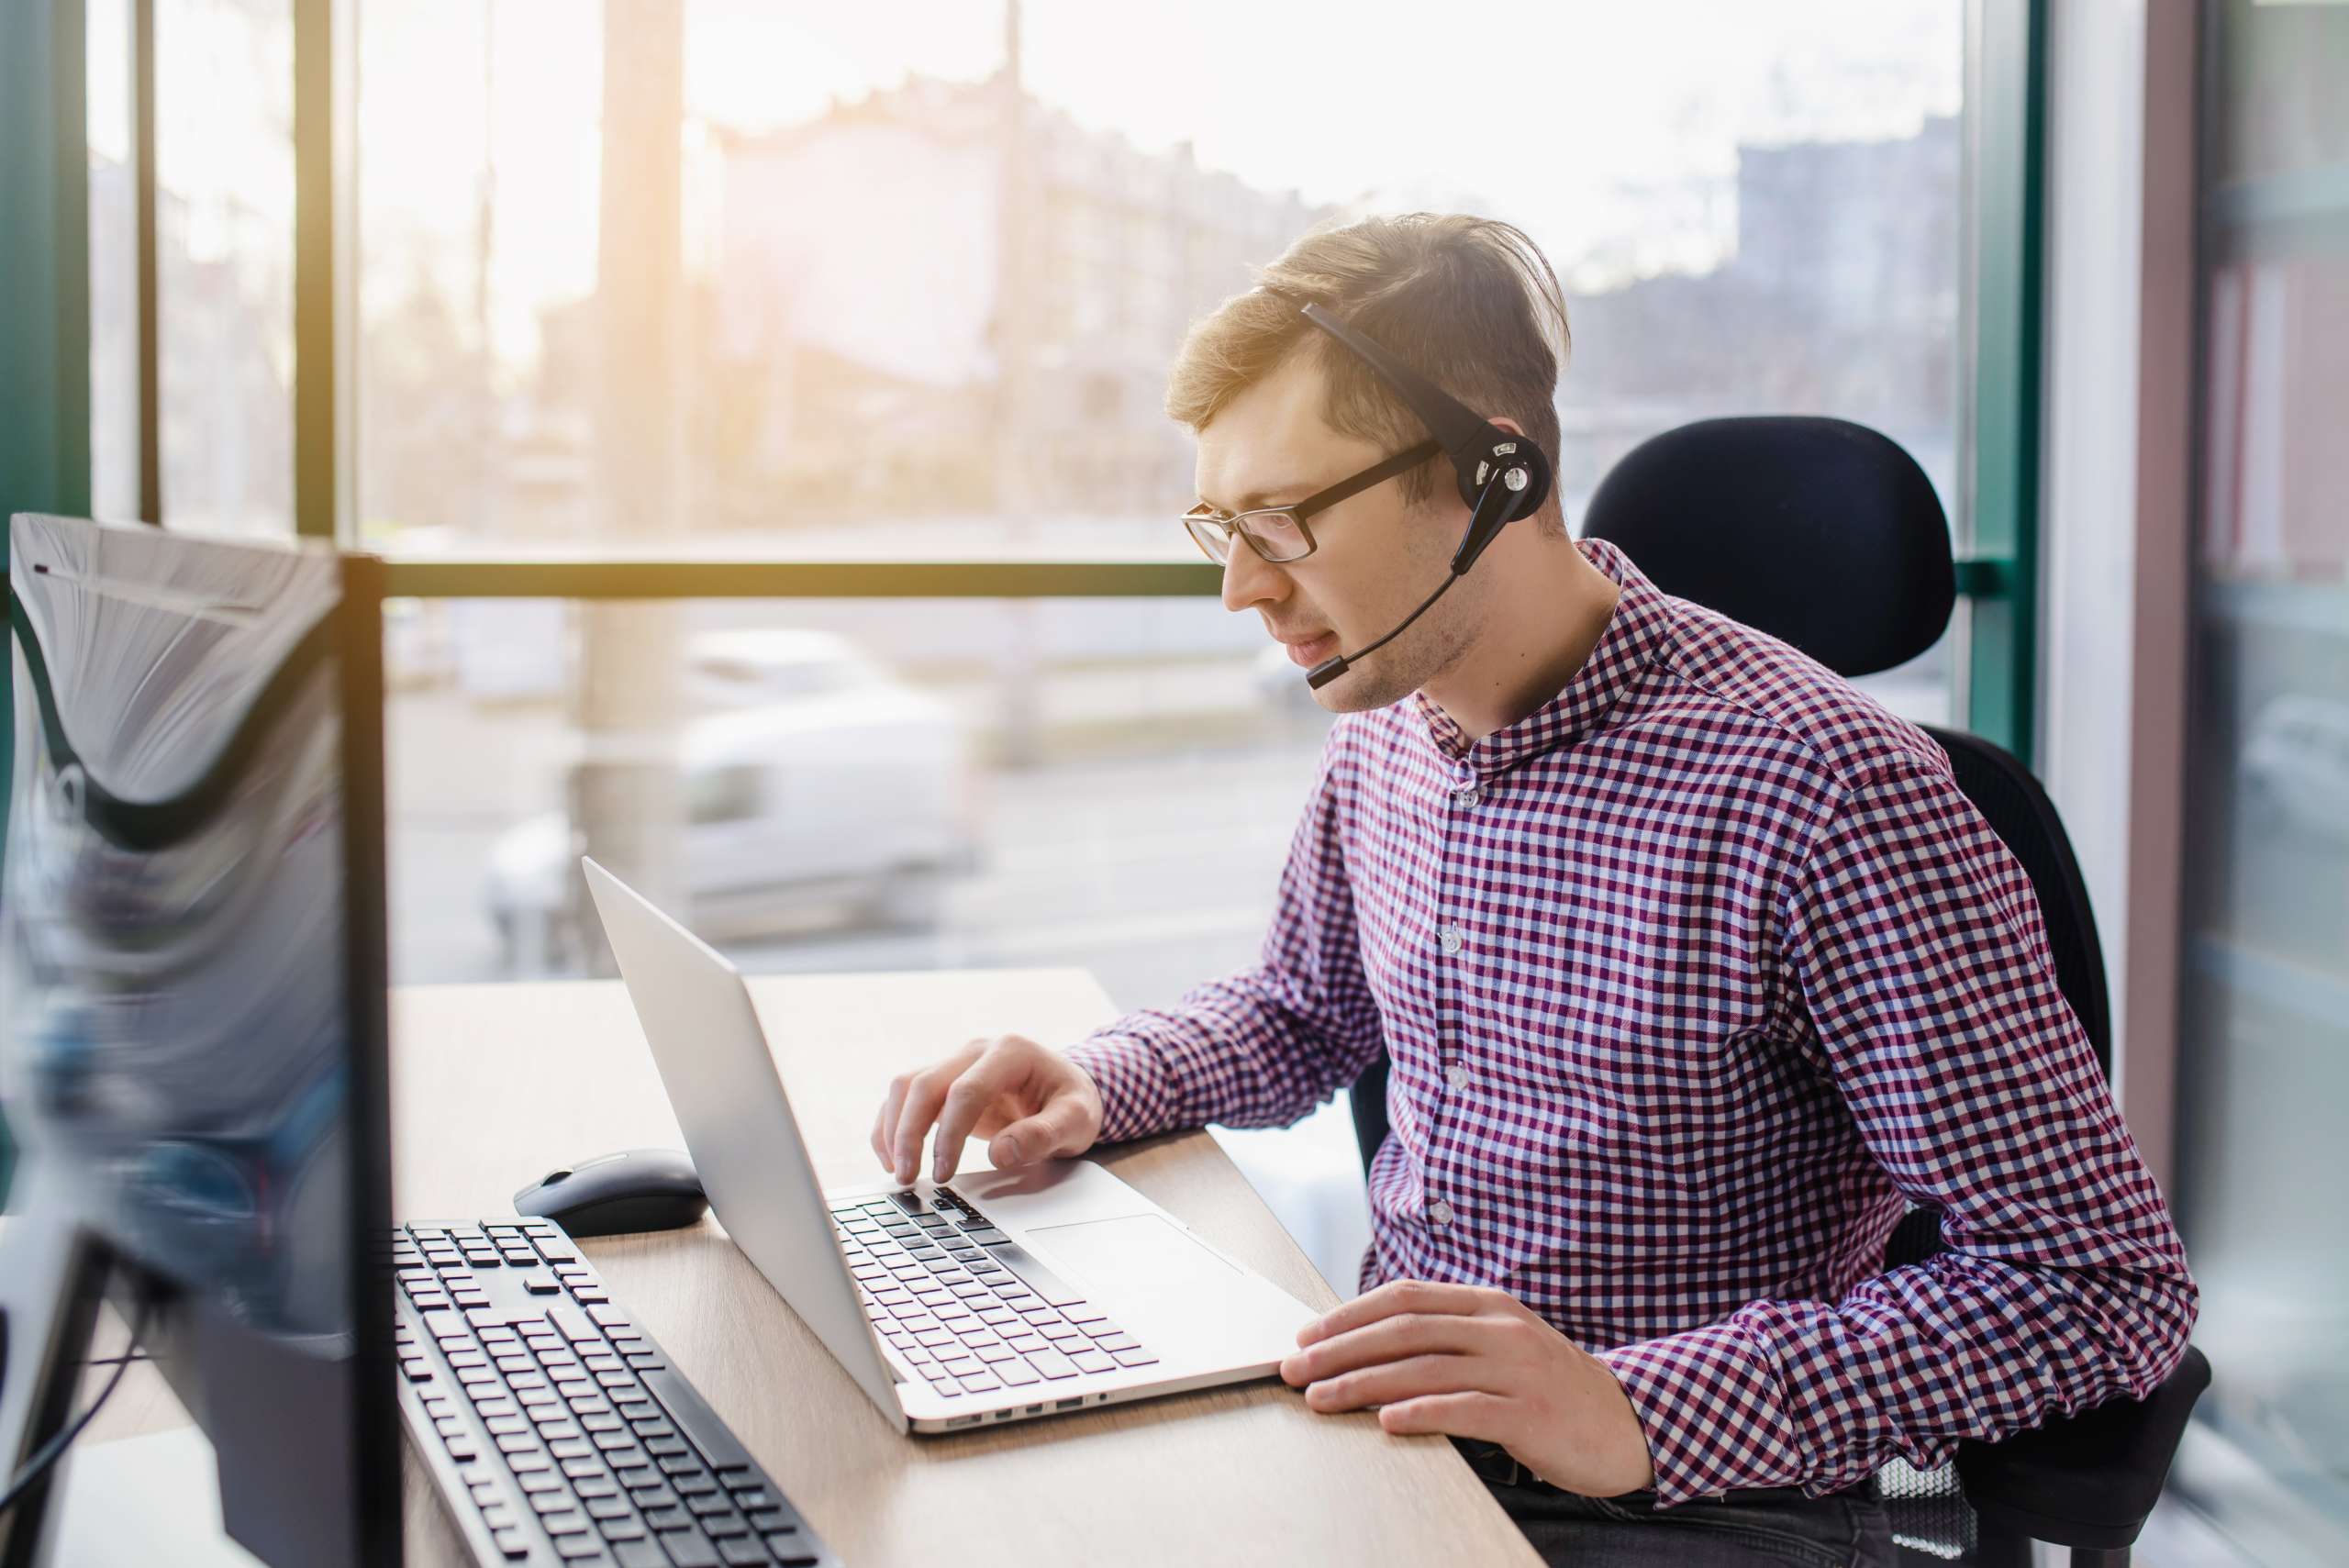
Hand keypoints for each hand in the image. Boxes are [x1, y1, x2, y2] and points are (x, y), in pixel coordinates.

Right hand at [871, 1034, 1105, 1185]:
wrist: (1065, 1090)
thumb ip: (1044, 1135)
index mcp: (1010, 1052)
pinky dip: (890, 1126)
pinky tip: (892, 1159)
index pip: (966, 1090)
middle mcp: (975, 1051)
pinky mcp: (943, 1082)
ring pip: (905, 1086)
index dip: (950, 1134)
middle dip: (909, 1133)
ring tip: (898, 1172)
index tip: (943, 1173)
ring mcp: (955, 1062)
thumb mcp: (1076, 1120)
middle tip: (908, 1177)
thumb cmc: (1071, 1103)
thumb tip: (1001, 1154)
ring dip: (893, 1128)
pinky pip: (904, 1097)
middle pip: (924, 1083)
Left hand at [1280, 1280, 1654, 1496]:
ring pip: (1425, 1368)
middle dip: (1342, 1349)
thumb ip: (1449, 1339)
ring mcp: (1517, 1369)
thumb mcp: (1503, 1346)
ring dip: (1363, 1383)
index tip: (1307, 1336)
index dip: (1350, 1314)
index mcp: (1488, 1305)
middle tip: (1296, 1369)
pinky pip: (1465, 1409)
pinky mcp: (1530, 1415)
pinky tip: (1386, 1420)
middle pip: (1405, 1329)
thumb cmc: (1551, 1388)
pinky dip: (1421, 1412)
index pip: (1405, 1297)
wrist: (1628, 1423)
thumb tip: (1371, 1345)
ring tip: (1321, 1397)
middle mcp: (1500, 1329)